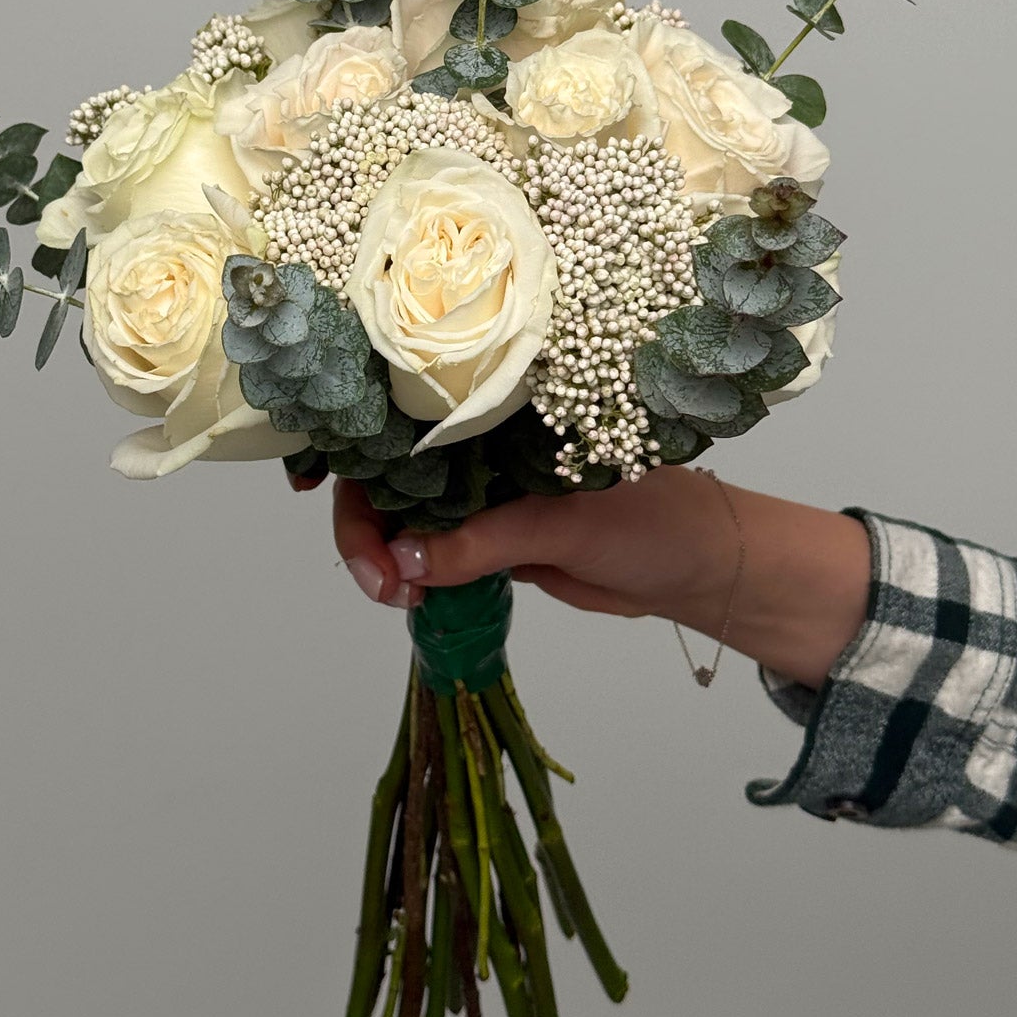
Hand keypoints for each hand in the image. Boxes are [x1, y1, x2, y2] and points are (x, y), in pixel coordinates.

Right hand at [305, 465, 871, 689]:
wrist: (701, 571)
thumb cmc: (654, 521)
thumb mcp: (567, 524)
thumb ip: (486, 541)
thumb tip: (408, 562)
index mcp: (499, 418)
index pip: (406, 422)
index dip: (354, 446)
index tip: (316, 486)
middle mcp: (480, 450)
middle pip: (389, 476)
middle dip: (366, 525)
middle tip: (380, 582)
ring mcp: (482, 497)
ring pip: (404, 522)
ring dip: (384, 558)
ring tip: (396, 597)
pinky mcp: (491, 541)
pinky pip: (432, 555)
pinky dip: (409, 575)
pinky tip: (403, 596)